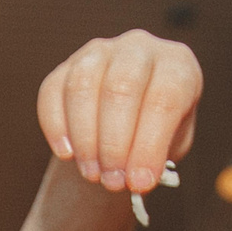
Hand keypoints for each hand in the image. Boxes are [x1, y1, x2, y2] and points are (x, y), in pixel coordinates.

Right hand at [38, 30, 202, 195]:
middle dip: (114, 143)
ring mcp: (100, 52)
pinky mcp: (66, 66)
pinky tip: (67, 155)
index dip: (150, 144)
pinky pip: (53, 92)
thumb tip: (136, 180)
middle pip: (121, 87)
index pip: (165, 98)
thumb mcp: (171, 146)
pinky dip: (57, 127)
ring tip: (93, 174)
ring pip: (83, 86)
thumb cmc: (156, 134)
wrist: (128, 125)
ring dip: (86, 138)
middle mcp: (140, 48)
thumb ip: (157, 158)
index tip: (139, 183)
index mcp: (177, 64)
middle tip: (112, 181)